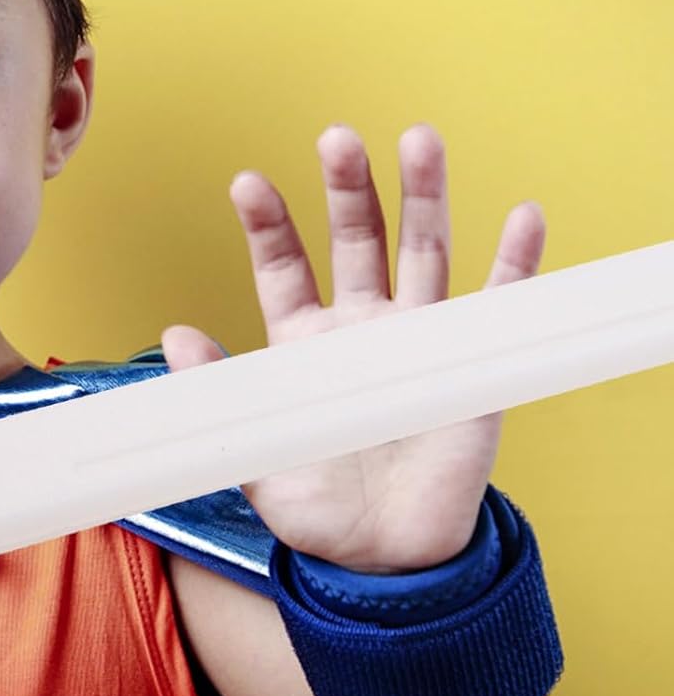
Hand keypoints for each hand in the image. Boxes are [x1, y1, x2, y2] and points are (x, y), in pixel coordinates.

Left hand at [162, 124, 545, 571]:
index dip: (268, 226)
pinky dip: (515, 260)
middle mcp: (361, 328)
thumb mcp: (254, 448)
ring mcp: (418, 339)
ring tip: (419, 139)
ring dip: (424, 196)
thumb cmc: (315, 506)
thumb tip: (173, 336)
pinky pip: (497, 304)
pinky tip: (522, 215)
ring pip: (423, 252)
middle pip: (356, 240)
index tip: (248, 182)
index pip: (284, 268)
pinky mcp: (470, 364)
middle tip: (337, 138)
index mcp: (303, 343)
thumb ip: (216, 392)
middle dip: (348, 189)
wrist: (383, 557)